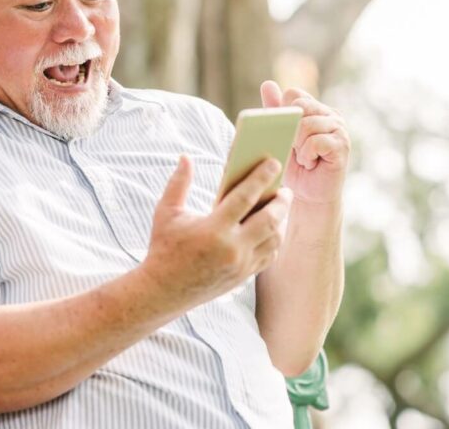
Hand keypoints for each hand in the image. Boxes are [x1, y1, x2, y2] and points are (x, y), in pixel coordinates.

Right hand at [139, 156, 291, 310]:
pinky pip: (269, 256)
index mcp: (213, 229)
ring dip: (282, 221)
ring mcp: (241, 265)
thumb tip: (186, 157)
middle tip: (285, 189)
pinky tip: (272, 229)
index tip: (273, 163)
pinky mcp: (244, 276)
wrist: (163, 290)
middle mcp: (232, 248)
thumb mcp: (166, 212)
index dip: (261, 177)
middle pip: (269, 219)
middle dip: (281, 201)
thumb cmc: (164, 247)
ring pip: (274, 239)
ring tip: (281, 207)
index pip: (245, 197)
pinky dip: (274, 240)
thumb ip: (178, 183)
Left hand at [261, 81, 349, 209]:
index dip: (283, 112)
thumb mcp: (279, 135)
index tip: (285, 132)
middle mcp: (330, 114)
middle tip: (295, 148)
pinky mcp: (342, 145)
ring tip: (303, 158)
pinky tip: (311, 163)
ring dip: (298, 147)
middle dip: (290, 130)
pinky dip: (307, 155)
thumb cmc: (292, 165)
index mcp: (314, 108)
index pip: (293, 94)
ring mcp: (339, 128)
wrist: (308, 194)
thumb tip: (268, 83)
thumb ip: (274, 111)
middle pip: (300, 106)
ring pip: (307, 125)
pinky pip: (316, 142)